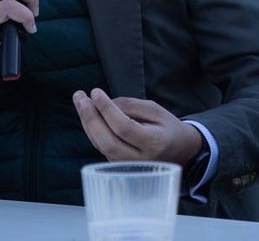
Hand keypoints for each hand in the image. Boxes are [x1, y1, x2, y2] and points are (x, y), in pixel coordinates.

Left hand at [73, 88, 202, 166]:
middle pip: (107, 141)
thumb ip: (132, 106)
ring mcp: (127, 166)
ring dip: (87, 122)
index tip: (96, 91)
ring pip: (100, 145)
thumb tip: (106, 102)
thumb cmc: (167, 128)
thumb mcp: (156, 110)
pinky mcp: (118, 166)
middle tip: (80, 97)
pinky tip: (87, 114)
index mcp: (154, 144)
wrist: (179, 152)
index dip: (107, 109)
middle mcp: (139, 160)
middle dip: (91, 117)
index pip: (124, 127)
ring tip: (80, 101)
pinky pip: (100, 147)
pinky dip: (92, 129)